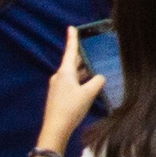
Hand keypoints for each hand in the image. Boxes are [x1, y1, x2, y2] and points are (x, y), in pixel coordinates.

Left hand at [41, 31, 107, 149]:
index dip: (72, 39)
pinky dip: (80, 81)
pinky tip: (88, 86)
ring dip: (83, 72)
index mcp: (65, 72)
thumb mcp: (88, 94)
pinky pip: (71, 83)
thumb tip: (100, 77)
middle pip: (72, 63)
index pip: (71, 51)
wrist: (55, 129)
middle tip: (91, 50)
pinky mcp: (58, 96)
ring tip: (95, 68)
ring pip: (72, 74)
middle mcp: (59, 76)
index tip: (71, 27)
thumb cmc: (71, 108)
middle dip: (82, 57)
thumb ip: (97, 82)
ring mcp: (57, 87)